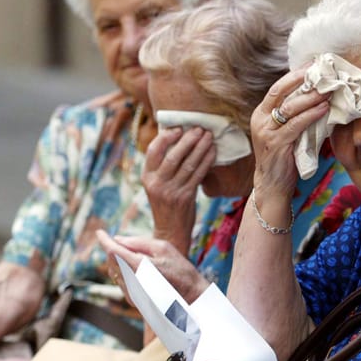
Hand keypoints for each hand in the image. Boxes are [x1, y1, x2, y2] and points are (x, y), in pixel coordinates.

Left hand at [96, 231, 209, 303]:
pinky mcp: (133, 300)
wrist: (190, 297)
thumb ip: (138, 242)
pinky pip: (120, 282)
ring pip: (114, 271)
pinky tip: (138, 270)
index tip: (100, 232)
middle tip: (124, 243)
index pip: (113, 251)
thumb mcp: (163, 248)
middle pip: (111, 260)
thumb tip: (118, 239)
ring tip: (136, 257)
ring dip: (118, 261)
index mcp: (139, 266)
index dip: (104, 240)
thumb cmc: (180, 269)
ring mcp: (131, 293)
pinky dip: (123, 272)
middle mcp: (132, 281)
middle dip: (114, 249)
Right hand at [142, 126, 215, 253]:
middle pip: (172, 156)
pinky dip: (206, 161)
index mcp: (146, 177)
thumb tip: (179, 141)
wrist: (170, 232)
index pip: (153, 151)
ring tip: (208, 136)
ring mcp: (170, 191)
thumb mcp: (157, 185)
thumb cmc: (166, 205)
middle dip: (187, 140)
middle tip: (199, 129)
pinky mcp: (185, 197)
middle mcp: (156, 183)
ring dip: (200, 148)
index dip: (166, 137)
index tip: (178, 128)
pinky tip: (213, 152)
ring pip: (188, 164)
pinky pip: (198, 175)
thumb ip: (163, 167)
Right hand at [251, 67, 330, 198]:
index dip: (295, 75)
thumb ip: (295, 115)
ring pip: (289, 107)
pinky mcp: (275, 144)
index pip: (278, 87)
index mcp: (261, 113)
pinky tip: (324, 109)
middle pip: (281, 91)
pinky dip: (311, 115)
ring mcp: (265, 132)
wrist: (272, 185)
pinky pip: (295, 125)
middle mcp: (260, 120)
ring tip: (328, 89)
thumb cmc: (284, 157)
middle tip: (323, 72)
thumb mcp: (286, 132)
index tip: (314, 65)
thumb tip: (319, 95)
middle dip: (303, 80)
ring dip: (311, 97)